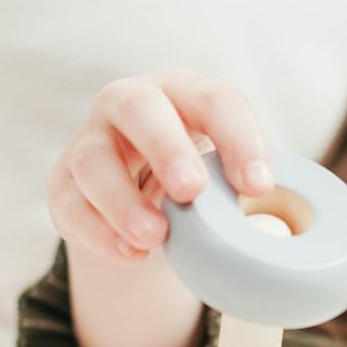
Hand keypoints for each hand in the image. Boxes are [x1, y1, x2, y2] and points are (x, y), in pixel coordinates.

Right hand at [47, 67, 273, 263]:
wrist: (134, 203)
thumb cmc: (192, 183)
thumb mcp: (220, 174)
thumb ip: (243, 188)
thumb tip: (283, 232)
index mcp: (182, 93)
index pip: (214, 100)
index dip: (238, 137)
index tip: (258, 185)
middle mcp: (129, 105)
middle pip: (139, 108)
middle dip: (166, 147)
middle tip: (192, 191)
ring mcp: (89, 142)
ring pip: (93, 160)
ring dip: (124, 200)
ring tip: (155, 237)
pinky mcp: (63, 186)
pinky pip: (72, 205)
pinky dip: (101, 232)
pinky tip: (131, 253)